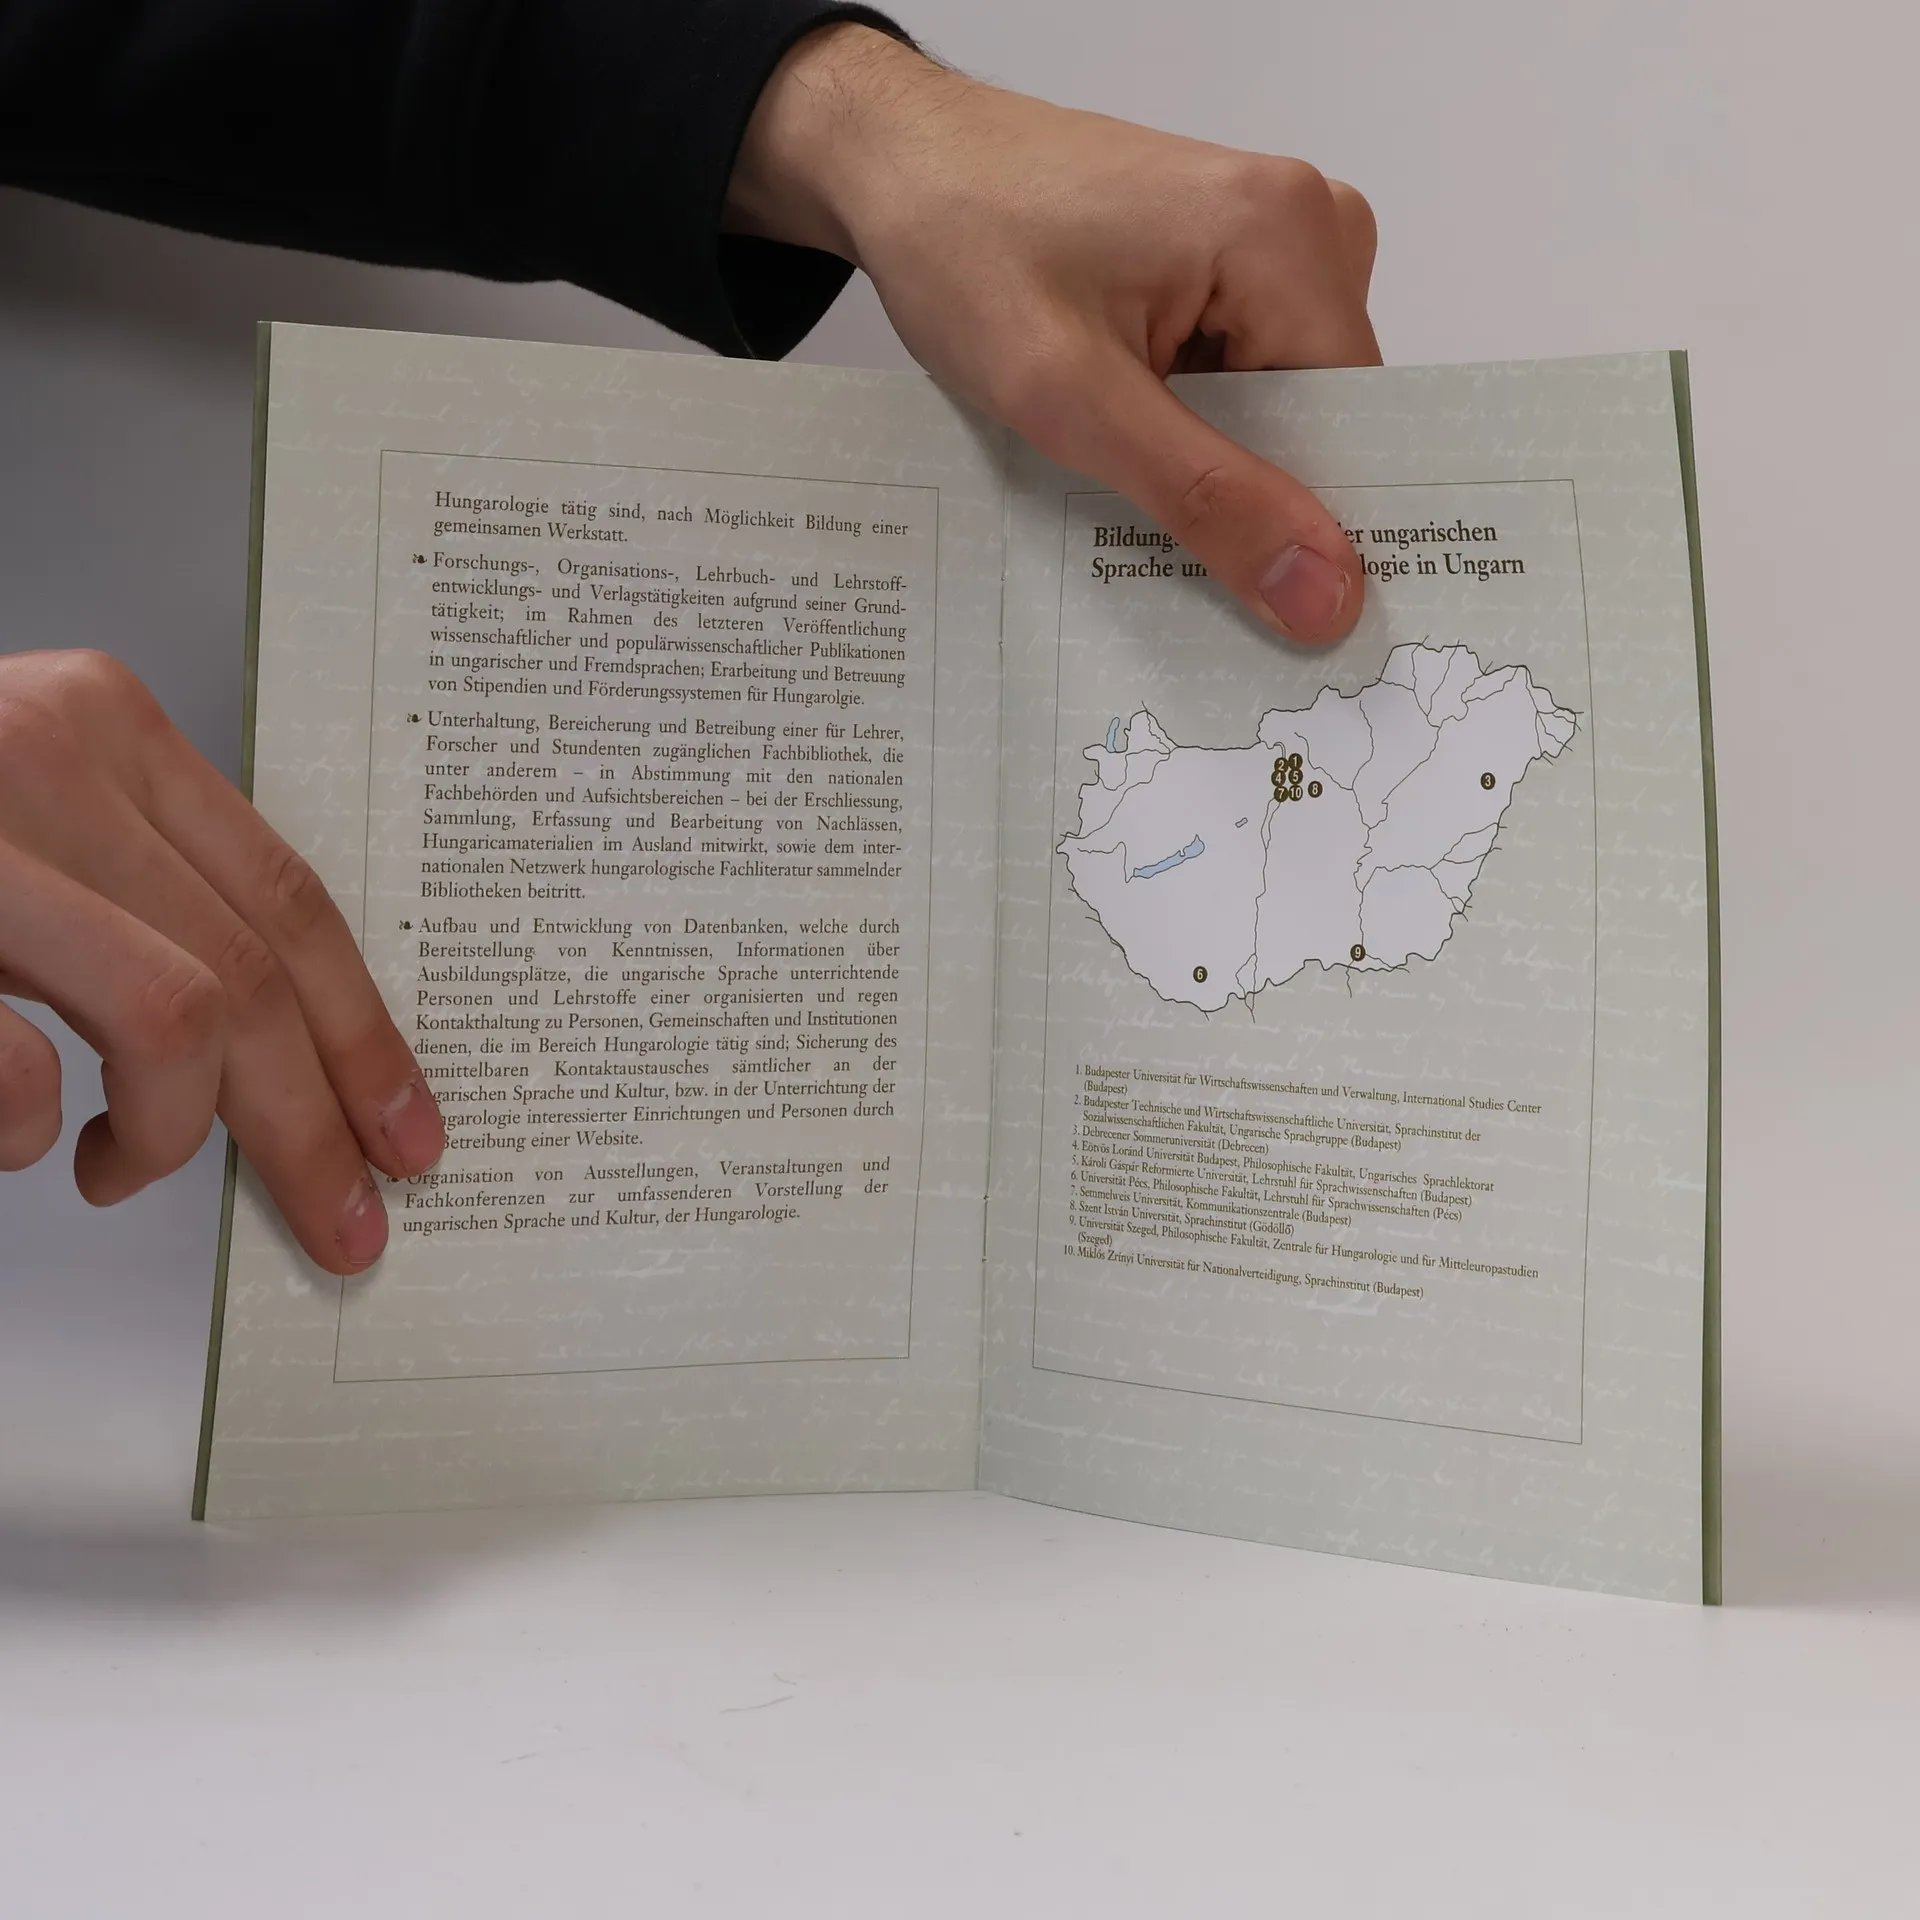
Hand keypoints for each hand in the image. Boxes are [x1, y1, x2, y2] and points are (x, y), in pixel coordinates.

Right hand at [0, 651, 442, 1273]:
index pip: (288, 903)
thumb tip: (281, 1055)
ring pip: (176, 1021)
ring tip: (116, 1168)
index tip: (407, 1131)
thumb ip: (139, 890)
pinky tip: (19, 1139)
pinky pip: (13, 1073)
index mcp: (104, 730)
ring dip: (167, 1137)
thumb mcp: (31, 813)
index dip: (366, 1034)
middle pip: (252, 978)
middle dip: (313, 1123)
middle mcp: (43, 759)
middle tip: (343, 1220)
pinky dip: (23, 1134)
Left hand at [727, 25, 1379, 643]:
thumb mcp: (1075, 401)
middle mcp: (1301, 223)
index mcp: (1287, 235)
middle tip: (1163, 546)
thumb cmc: (964, 248)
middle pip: (1323, 418)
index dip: (1316, 524)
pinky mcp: (1226, 261)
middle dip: (1254, 496)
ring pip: (1279, 409)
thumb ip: (1207, 500)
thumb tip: (1324, 591)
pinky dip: (1192, 428)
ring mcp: (1265, 239)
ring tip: (1124, 473)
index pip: (1357, 425)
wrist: (898, 167)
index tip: (1278, 614)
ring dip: (1212, 465)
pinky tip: (1129, 441)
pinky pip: (1243, 376)